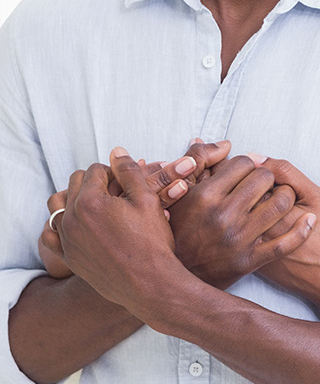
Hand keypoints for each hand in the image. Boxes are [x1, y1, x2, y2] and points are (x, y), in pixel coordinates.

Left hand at [39, 141, 231, 278]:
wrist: (148, 283)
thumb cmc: (151, 241)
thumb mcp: (147, 199)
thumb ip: (129, 171)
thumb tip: (116, 152)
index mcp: (90, 201)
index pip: (95, 170)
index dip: (114, 171)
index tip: (128, 182)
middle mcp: (71, 219)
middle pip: (74, 184)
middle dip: (94, 182)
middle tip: (116, 192)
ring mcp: (66, 239)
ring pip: (58, 206)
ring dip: (75, 199)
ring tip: (98, 206)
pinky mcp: (67, 256)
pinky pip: (52, 233)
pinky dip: (63, 225)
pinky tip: (82, 227)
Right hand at [167, 153, 312, 288]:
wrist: (177, 277)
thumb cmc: (181, 229)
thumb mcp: (179, 193)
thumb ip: (198, 161)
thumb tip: (225, 145)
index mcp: (204, 196)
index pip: (244, 163)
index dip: (249, 165)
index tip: (247, 174)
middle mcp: (222, 216)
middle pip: (265, 178)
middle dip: (268, 178)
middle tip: (264, 186)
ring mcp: (237, 239)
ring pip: (280, 204)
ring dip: (286, 197)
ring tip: (280, 199)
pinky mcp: (249, 261)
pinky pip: (285, 243)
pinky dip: (303, 229)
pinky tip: (309, 219)